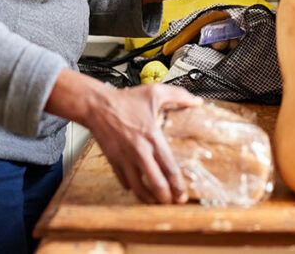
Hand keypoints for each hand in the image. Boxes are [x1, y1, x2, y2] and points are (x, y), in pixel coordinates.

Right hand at [82, 84, 201, 203]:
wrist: (97, 105)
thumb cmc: (125, 100)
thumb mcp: (154, 93)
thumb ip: (178, 96)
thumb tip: (197, 101)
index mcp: (152, 137)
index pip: (169, 168)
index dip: (178, 185)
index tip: (183, 194)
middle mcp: (139, 151)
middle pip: (156, 184)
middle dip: (166, 198)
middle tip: (172, 202)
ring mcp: (125, 159)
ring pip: (139, 189)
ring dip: (149, 198)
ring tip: (157, 201)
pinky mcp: (113, 162)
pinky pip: (124, 182)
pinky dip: (133, 188)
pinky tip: (139, 188)